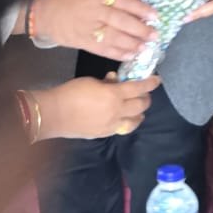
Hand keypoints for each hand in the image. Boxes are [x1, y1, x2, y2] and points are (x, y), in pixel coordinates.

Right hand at [34, 0, 158, 59]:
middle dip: (140, 29)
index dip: (140, 8)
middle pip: (121, 21)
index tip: (155, 15)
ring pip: (114, 37)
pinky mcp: (82, 42)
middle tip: (155, 36)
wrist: (42, 11)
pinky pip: (102, 49)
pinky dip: (117, 54)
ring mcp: (88, 28)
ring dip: (132, 44)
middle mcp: (95, 11)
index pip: (123, 0)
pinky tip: (130, 56)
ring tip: (146, 48)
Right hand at [34, 73, 160, 139]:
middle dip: (146, 98)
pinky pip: (123, 128)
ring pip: (135, 120)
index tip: (157, 79)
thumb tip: (115, 80)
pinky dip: (128, 122)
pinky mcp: (105, 133)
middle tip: (145, 93)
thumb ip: (107, 82)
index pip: (139, 88)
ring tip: (138, 109)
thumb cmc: (71, 92)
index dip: (150, 83)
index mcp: (114, 95)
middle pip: (141, 105)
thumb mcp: (91, 81)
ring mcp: (112, 125)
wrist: (55, 114)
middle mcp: (118, 111)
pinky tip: (124, 119)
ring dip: (139, 113)